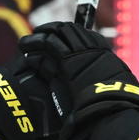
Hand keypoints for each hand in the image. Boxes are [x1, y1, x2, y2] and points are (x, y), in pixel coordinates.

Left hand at [19, 20, 138, 134]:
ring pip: (55, 34)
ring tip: (25, 42)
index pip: (83, 35)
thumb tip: (99, 84)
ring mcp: (79, 52)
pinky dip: (35, 46)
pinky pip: (48, 45)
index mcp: (103, 54)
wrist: (111, 109)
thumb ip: (101, 80)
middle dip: (51, 30)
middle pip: (67, 29)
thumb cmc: (113, 106)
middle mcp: (91, 48)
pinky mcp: (66, 60)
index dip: (68, 34)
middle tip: (39, 34)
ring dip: (38, 36)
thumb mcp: (112, 88)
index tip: (57, 38)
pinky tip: (26, 51)